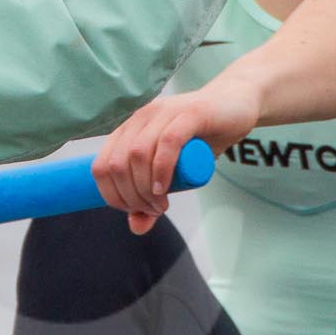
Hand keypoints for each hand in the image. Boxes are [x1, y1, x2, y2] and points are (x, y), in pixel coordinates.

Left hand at [94, 79, 261, 233]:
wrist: (235, 107)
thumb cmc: (201, 140)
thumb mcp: (174, 174)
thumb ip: (153, 198)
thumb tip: (136, 228)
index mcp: (129, 129)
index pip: (100, 166)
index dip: (111, 195)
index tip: (133, 211)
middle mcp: (140, 118)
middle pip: (117, 164)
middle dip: (131, 197)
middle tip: (153, 210)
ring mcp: (163, 113)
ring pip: (138, 154)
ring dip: (146, 189)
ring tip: (161, 205)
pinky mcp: (188, 114)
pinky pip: (167, 143)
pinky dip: (161, 170)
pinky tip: (164, 188)